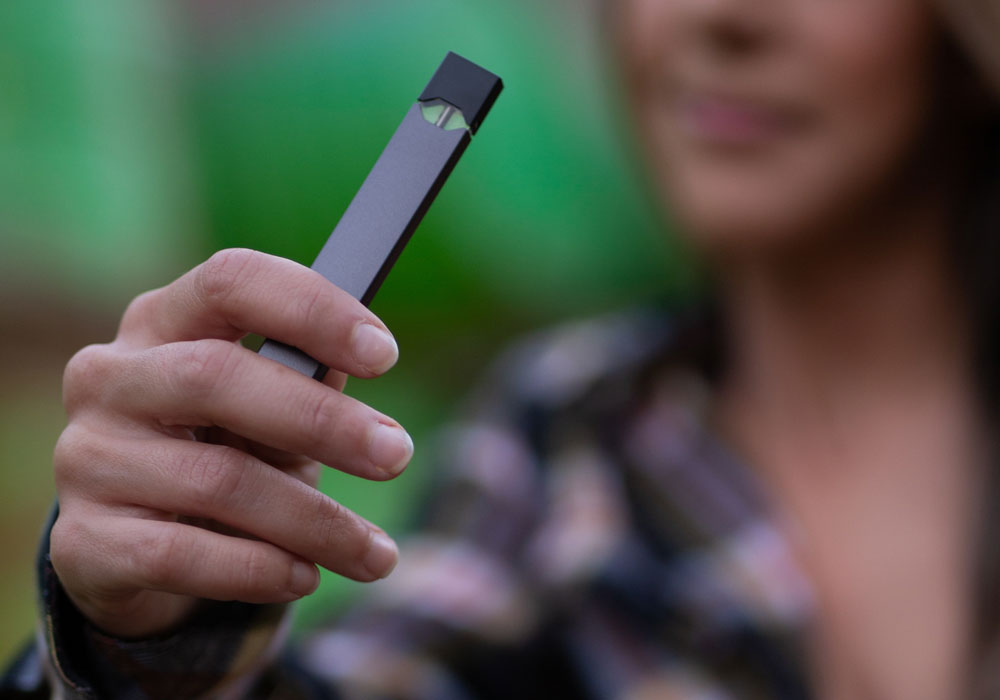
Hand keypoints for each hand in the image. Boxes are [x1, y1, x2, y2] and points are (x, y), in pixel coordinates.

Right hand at [50, 249, 410, 637]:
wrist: (136, 544)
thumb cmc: (222, 448)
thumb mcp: (266, 408)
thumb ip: (307, 381)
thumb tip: (368, 357)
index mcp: (163, 321)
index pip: (231, 282)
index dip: (311, 310)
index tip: (384, 355)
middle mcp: (111, 377)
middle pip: (217, 377)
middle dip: (323, 420)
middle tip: (397, 454)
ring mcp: (88, 458)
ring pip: (217, 481)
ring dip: (314, 521)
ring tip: (375, 553)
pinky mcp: (83, 540)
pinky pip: (179, 555)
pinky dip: (257, 569)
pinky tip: (304, 576)